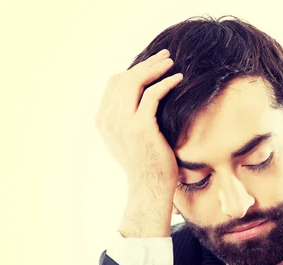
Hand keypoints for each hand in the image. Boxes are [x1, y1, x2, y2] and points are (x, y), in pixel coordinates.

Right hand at [95, 48, 182, 196]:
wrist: (150, 188)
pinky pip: (152, 94)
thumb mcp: (130, 140)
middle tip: (165, 57)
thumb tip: (138, 101)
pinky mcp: (141, 127)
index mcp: (104, 121)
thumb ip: (127, 120)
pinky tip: (178, 79)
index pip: (114, 83)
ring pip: (136, 82)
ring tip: (172, 63)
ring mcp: (123, 123)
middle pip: (125, 78)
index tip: (152, 65)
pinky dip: (166, 82)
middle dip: (147, 64)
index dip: (134, 70)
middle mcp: (109, 120)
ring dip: (156, 68)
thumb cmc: (147, 166)